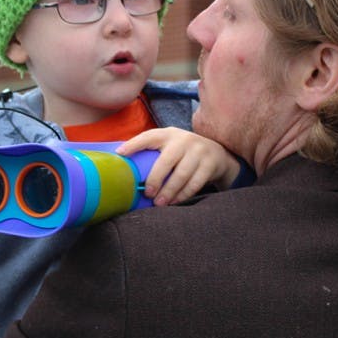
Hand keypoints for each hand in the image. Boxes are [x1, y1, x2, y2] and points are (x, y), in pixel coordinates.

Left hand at [116, 127, 240, 205]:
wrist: (217, 153)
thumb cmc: (183, 152)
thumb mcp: (170, 145)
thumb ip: (152, 152)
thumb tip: (123, 166)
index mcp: (168, 134)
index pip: (148, 137)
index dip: (133, 144)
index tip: (120, 154)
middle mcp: (183, 140)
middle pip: (166, 161)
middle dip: (155, 179)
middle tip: (148, 194)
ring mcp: (199, 151)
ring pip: (181, 175)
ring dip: (169, 191)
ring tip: (159, 203)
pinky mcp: (210, 164)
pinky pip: (195, 183)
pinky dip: (183, 195)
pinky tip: (174, 202)